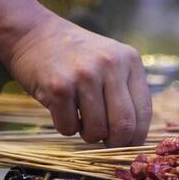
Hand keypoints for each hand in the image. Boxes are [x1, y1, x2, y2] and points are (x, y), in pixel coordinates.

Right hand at [7, 16, 151, 146]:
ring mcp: (85, 76)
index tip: (130, 145)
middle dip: (116, 143)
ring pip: (96, 131)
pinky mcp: (59, 87)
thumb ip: (126, 90)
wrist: (34, 34)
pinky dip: (66, 128)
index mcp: (130, 61)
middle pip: (123, 126)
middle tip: (106, 142)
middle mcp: (111, 65)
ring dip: (88, 135)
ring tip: (81, 118)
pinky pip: (69, 128)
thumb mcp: (111, 61)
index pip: (144, 111)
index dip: (138, 136)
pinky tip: (62, 110)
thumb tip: (136, 136)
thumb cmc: (77, 55)